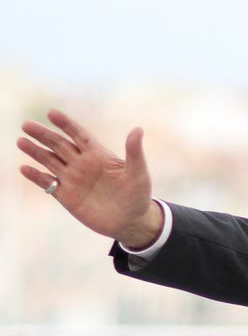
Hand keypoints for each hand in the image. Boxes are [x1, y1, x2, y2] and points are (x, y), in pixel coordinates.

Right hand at [17, 109, 162, 248]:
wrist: (130, 222)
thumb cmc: (138, 195)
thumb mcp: (138, 172)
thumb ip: (134, 152)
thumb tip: (138, 129)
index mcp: (99, 155)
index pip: (79, 135)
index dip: (66, 124)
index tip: (51, 113)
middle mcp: (82, 164)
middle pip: (59, 145)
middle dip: (44, 135)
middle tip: (26, 124)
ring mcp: (73, 179)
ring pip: (50, 161)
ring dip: (36, 151)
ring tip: (21, 141)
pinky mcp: (67, 196)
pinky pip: (48, 183)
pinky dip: (36, 176)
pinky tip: (24, 168)